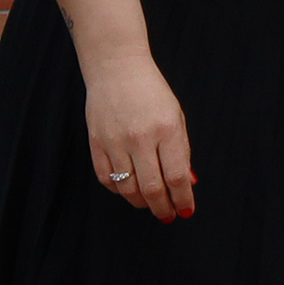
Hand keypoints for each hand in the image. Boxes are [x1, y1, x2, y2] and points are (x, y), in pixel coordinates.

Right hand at [85, 56, 194, 221]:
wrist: (117, 68)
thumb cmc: (151, 92)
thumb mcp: (176, 117)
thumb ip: (181, 151)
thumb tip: (187, 183)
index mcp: (166, 130)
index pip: (177, 177)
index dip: (183, 200)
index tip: (186, 211)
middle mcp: (140, 138)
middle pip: (152, 189)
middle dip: (162, 208)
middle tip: (168, 215)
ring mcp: (115, 141)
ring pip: (128, 188)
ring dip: (141, 203)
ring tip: (150, 204)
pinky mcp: (96, 143)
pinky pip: (106, 179)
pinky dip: (119, 190)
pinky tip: (129, 189)